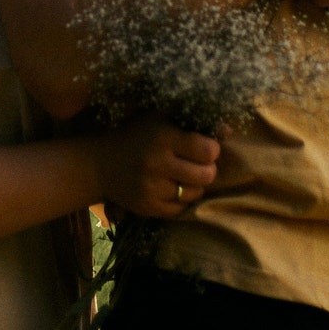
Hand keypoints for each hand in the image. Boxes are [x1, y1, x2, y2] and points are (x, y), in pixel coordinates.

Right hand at [93, 116, 219, 218]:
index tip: (203, 148)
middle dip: (207, 170)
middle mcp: (157, 163)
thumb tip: (228, 130)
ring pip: (195, 194)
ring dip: (194, 186)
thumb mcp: (160, 120)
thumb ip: (194, 122)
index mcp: (163, 137)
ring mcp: (151, 188)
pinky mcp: (147, 207)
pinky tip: (171, 188)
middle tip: (197, 165)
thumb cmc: (136, 136)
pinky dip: (181, 201)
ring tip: (182, 176)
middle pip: (206, 176)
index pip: (208, 150)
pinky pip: (180, 210)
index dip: (211, 149)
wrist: (100, 163)